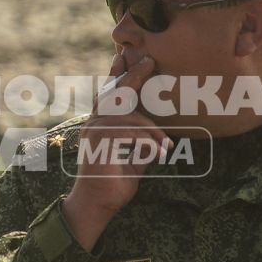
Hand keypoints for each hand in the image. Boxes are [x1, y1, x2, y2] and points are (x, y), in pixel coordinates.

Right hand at [61, 51, 167, 249]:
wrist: (98, 204)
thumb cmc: (115, 183)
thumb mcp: (135, 159)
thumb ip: (143, 144)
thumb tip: (161, 136)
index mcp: (101, 125)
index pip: (110, 95)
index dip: (118, 75)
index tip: (124, 57)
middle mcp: (95, 123)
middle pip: (116, 92)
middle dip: (133, 74)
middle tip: (148, 59)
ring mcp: (95, 130)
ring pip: (130, 116)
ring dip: (153, 131)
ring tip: (167, 146)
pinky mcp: (99, 140)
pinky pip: (130, 131)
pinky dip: (148, 142)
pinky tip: (160, 154)